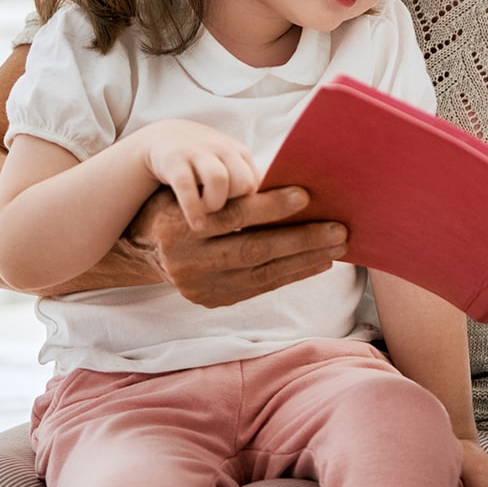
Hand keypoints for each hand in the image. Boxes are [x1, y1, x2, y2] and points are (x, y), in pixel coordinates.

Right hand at [125, 186, 347, 307]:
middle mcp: (186, 261)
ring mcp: (198, 287)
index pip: (233, 216)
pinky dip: (291, 274)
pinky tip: (317, 263)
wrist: (149, 247)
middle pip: (253, 250)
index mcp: (179, 225)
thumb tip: (288, 185)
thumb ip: (230, 191)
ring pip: (261, 274)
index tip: (305, 196)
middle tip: (338, 230)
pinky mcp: (212, 301)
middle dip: (300, 240)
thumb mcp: (196, 190)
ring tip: (336, 247)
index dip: (270, 206)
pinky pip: (259, 288)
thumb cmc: (183, 204)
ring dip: (304, 260)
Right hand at [137, 120, 259, 229]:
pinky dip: (194, 207)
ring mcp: (197, 153)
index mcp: (240, 154)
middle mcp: (222, 149)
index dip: (259, 208)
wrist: (162, 139)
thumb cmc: (202, 166)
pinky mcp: (173, 160)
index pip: (260, 184)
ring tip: (207, 224)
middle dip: (240, 206)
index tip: (255, 224)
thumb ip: (247, 185)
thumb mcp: (228, 167)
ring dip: (216, 204)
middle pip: (245, 181)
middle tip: (227, 221)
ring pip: (219, 179)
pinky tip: (197, 225)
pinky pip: (186, 185)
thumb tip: (279, 210)